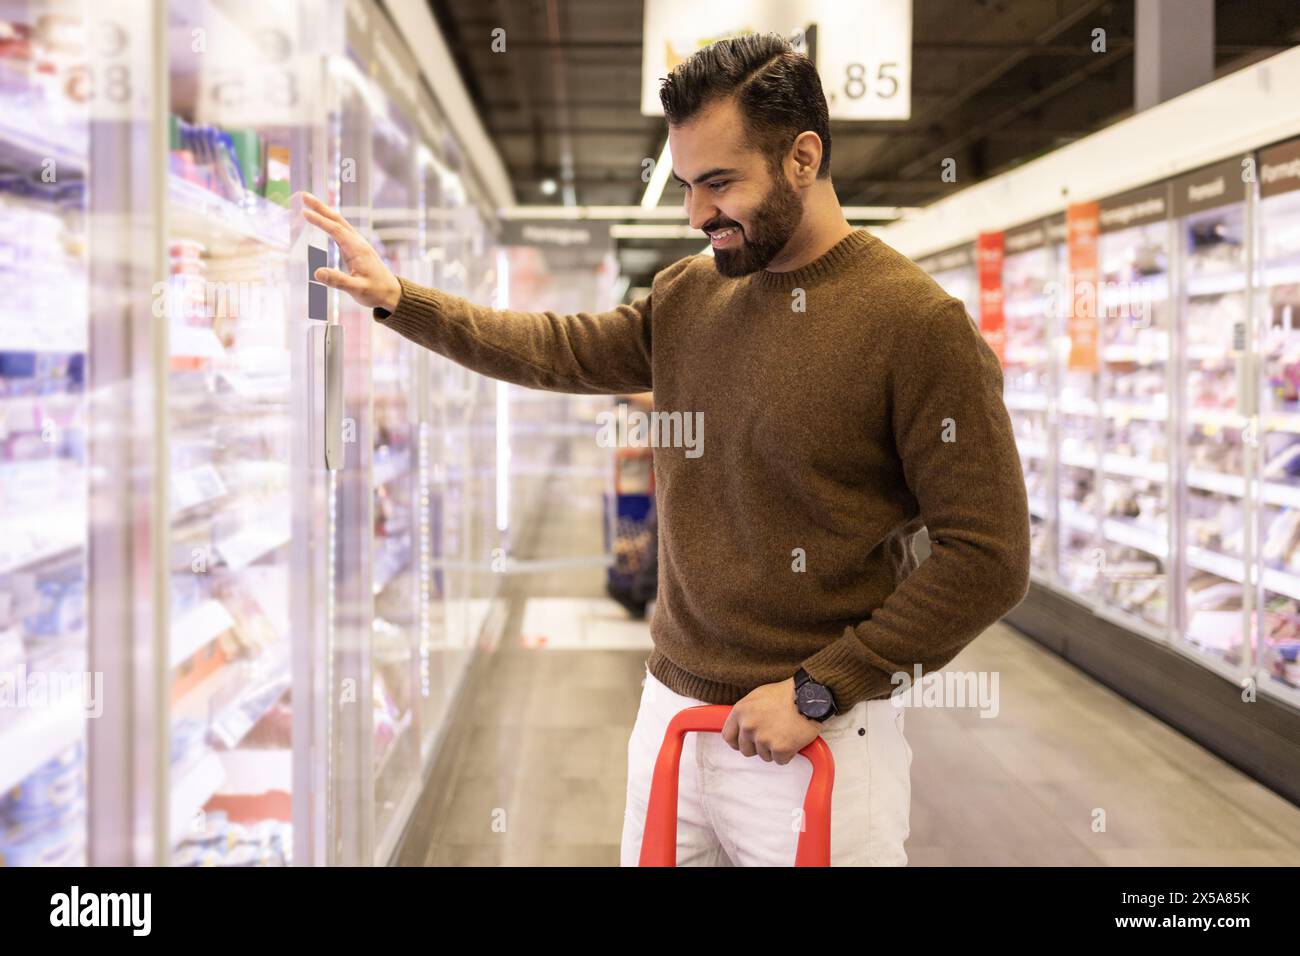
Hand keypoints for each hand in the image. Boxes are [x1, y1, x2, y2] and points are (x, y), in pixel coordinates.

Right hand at [297, 192, 402, 312]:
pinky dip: (330, 222)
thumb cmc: (376, 292)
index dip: (320, 221)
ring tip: (309, 203)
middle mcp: (358, 243)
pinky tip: (324, 220)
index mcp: (358, 250)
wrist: (391, 293)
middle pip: (337, 220)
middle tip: (304, 196)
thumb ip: (338, 281)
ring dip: (325, 212)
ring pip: (340, 223)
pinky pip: (341, 231)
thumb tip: (317, 273)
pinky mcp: (356, 249)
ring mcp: (358, 244)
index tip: (304, 212)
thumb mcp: (357, 290)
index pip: (336, 230)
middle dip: (320, 207)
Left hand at [721, 677, 823, 764]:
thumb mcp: (758, 696)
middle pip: (746, 750)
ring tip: (784, 732)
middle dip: (758, 747)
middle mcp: (748, 726)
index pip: (728, 736)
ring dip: (774, 749)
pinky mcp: (780, 749)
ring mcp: (763, 738)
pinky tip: (792, 739)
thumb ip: (746, 713)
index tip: (744, 743)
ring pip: (764, 756)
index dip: (737, 742)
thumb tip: (742, 726)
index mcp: (740, 712)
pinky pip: (780, 760)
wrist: (809, 696)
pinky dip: (788, 754)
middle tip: (771, 736)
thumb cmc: (787, 694)